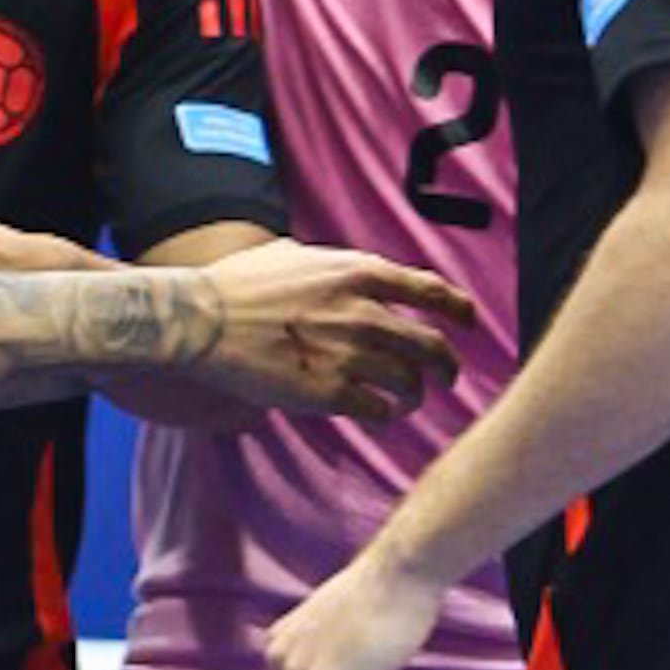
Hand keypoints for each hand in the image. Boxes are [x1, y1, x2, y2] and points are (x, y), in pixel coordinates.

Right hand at [193, 243, 474, 423]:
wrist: (201, 320)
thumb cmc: (237, 285)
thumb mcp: (293, 254)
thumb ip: (330, 264)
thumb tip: (340, 271)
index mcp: (360, 273)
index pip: (432, 292)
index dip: (459, 310)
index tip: (468, 323)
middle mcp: (365, 312)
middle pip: (432, 345)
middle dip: (447, 365)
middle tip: (446, 376)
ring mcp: (350, 354)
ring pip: (410, 382)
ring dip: (415, 394)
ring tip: (407, 400)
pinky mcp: (331, 393)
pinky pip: (379, 410)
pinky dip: (385, 414)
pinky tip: (379, 415)